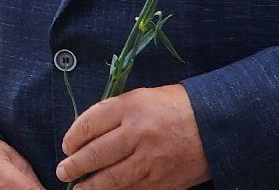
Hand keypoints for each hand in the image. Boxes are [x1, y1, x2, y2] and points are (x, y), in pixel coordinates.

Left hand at [56, 84, 210, 188]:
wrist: (215, 124)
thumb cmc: (175, 107)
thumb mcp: (142, 97)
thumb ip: (115, 113)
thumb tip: (87, 132)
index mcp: (130, 107)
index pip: (90, 123)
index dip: (73, 137)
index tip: (66, 146)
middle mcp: (138, 133)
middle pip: (96, 153)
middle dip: (75, 165)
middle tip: (62, 171)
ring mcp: (151, 160)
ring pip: (113, 179)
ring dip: (91, 186)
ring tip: (78, 189)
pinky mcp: (164, 181)